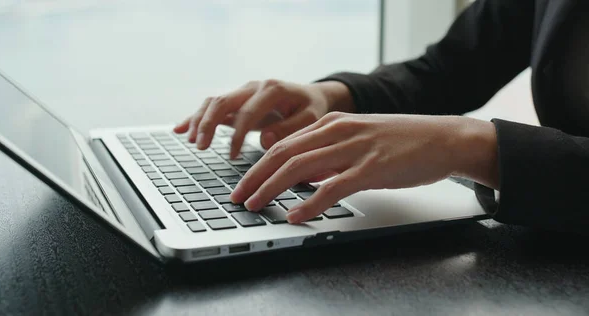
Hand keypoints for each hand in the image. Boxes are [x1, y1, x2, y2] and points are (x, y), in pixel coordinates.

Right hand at [173, 79, 353, 158]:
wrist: (311, 97)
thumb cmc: (312, 110)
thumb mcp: (310, 119)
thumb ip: (290, 129)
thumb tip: (264, 140)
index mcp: (272, 89)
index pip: (248, 111)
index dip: (237, 135)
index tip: (232, 156)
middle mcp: (254, 87)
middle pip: (223, 101)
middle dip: (208, 124)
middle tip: (199, 147)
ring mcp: (243, 92)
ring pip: (214, 102)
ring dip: (199, 120)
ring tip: (191, 141)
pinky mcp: (237, 101)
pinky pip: (212, 107)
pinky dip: (195, 117)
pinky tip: (179, 129)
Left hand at [230, 112, 498, 222]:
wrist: (442, 138)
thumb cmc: (400, 142)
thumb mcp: (357, 140)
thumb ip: (329, 155)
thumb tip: (304, 177)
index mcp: (331, 124)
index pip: (283, 144)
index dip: (258, 166)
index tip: (243, 183)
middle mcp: (337, 131)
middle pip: (283, 154)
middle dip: (255, 177)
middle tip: (238, 197)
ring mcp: (354, 148)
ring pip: (300, 167)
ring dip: (272, 188)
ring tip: (255, 205)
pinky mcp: (371, 168)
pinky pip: (332, 187)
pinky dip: (309, 203)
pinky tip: (296, 215)